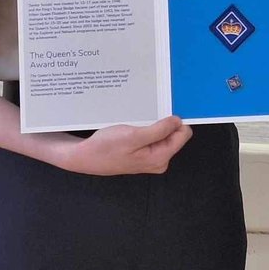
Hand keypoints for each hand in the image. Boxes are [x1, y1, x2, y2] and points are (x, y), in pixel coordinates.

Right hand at [59, 116, 192, 175]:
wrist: (85, 156)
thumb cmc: (106, 147)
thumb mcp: (134, 136)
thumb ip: (159, 130)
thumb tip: (178, 122)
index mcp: (160, 158)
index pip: (183, 135)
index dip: (176, 120)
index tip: (167, 109)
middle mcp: (159, 160)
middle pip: (174, 134)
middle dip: (164, 122)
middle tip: (148, 114)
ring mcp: (151, 158)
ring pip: (163, 135)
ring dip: (154, 124)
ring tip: (139, 120)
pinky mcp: (144, 154)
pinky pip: (153, 138)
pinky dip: (147, 128)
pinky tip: (136, 125)